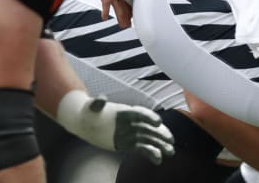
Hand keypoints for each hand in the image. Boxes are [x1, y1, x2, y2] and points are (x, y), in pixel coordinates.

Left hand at [55, 89, 174, 164]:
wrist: (87, 124)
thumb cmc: (89, 112)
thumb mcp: (90, 107)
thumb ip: (97, 103)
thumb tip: (101, 98)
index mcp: (125, 112)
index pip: (139, 114)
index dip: (149, 117)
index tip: (158, 122)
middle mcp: (131, 122)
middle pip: (148, 127)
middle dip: (160, 133)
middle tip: (170, 140)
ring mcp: (132, 133)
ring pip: (149, 139)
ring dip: (160, 145)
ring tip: (170, 152)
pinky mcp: (130, 144)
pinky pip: (143, 149)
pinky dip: (151, 154)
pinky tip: (158, 160)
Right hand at [78, 0, 130, 26]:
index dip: (128, 6)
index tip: (130, 14)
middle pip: (123, 0)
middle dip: (127, 14)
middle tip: (128, 24)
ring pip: (117, 2)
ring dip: (120, 15)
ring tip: (122, 24)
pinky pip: (105, 0)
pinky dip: (105, 9)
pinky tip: (105, 17)